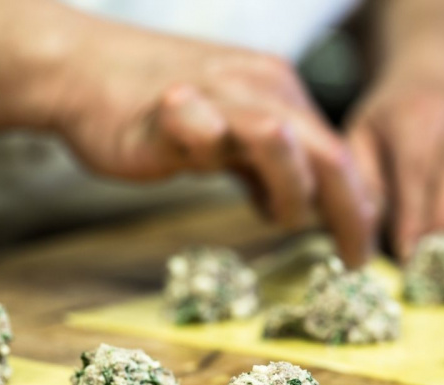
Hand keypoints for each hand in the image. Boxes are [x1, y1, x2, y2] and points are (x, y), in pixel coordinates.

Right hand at [0, 0, 373, 266]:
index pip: (338, 152)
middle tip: (355, 256)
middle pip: (326, 151)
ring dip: (292, 190)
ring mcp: (213, 95)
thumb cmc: (164, 112)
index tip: (360, 248)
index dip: (358, 205)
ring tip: (277, 216)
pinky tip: (204, 164)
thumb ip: (274, 170)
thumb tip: (310, 208)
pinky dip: (212, 151)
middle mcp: (258, 87)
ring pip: (279, 138)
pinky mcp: (165, 110)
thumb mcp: (236, 138)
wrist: (83, 69)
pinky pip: (200, 129)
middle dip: (349, 211)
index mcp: (281, 92)